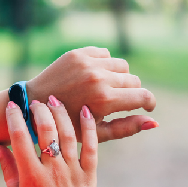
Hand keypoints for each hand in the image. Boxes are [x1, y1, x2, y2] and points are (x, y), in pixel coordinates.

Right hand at [0, 97, 96, 186]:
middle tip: (35, 100)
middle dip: (39, 110)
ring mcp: (73, 173)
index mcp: (31, 176)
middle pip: (46, 130)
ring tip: (55, 99)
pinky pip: (92, 148)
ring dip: (61, 112)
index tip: (11, 105)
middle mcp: (53, 172)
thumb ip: (7, 167)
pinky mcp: (89, 177)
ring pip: (68, 134)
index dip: (14, 118)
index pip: (20, 138)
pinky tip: (86, 112)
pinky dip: (89, 128)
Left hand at [25, 47, 157, 142]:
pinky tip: (92, 77)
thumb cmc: (66, 126)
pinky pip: (105, 54)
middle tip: (116, 101)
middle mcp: (98, 78)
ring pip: (122, 65)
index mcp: (105, 100)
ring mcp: (87, 63)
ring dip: (118, 77)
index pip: (144, 96)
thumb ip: (126, 127)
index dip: (148, 103)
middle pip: (134, 80)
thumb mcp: (95, 133)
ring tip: (105, 89)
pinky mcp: (78, 53)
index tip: (146, 106)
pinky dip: (104, 64)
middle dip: (130, 92)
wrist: (33, 105)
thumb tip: (154, 122)